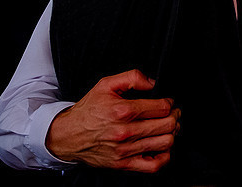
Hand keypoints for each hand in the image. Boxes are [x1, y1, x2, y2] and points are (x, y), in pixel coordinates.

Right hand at [45, 69, 179, 171]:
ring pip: (166, 142)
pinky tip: (160, 146)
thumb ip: (132, 77)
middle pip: (168, 124)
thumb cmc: (88, 110)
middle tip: (172, 113)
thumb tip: (153, 82)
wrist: (66, 135)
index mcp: (122, 111)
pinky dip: (164, 156)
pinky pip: (154, 165)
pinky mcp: (123, 164)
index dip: (170, 102)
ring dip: (172, 133)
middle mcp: (125, 132)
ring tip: (167, 127)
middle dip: (175, 116)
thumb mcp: (106, 85)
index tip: (168, 102)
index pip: (162, 107)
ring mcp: (125, 150)